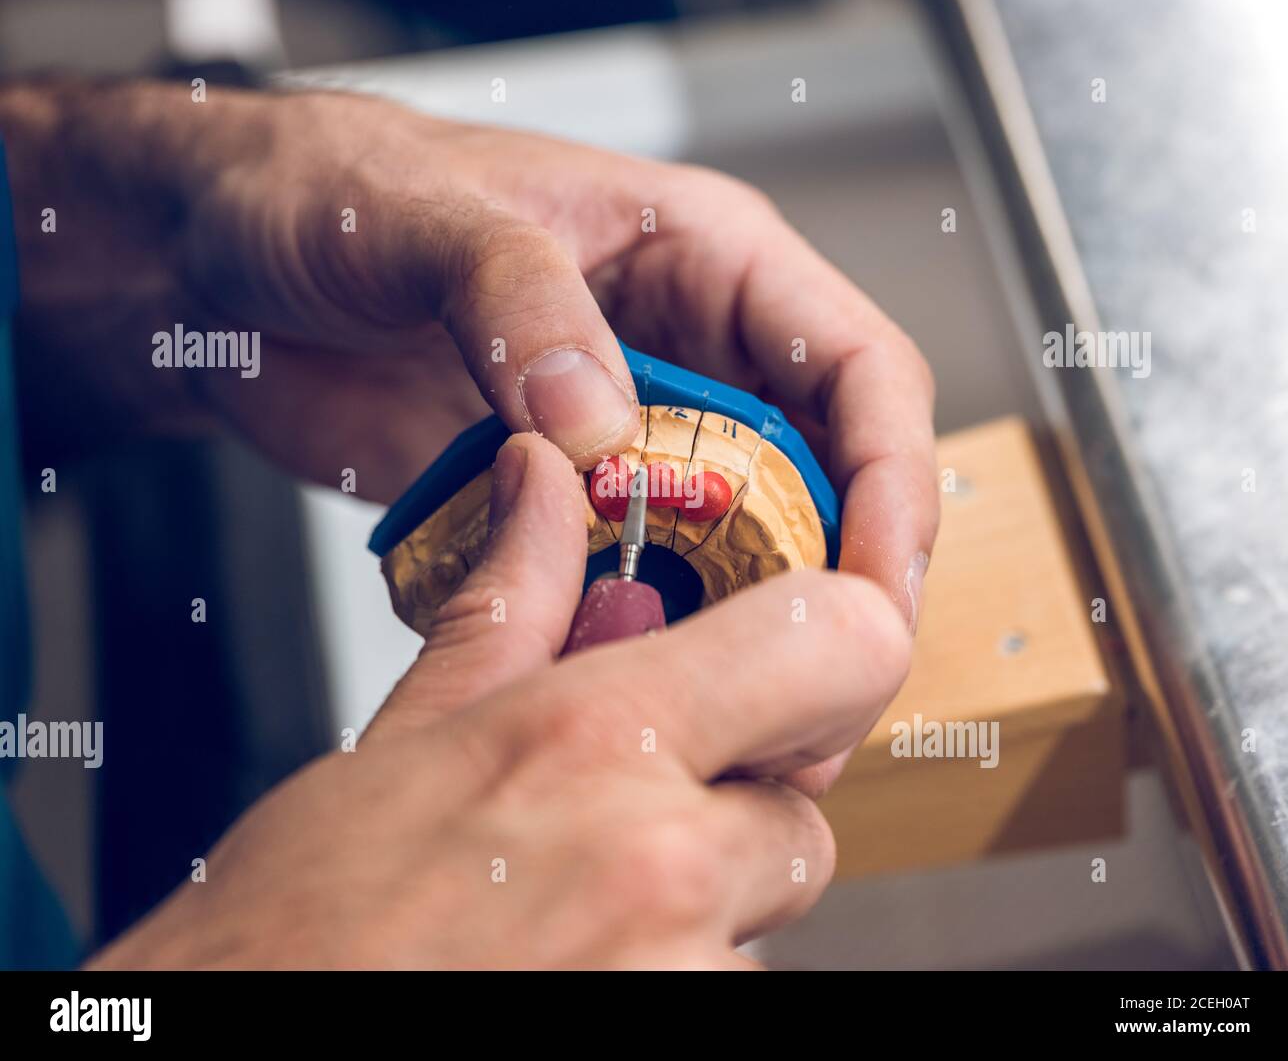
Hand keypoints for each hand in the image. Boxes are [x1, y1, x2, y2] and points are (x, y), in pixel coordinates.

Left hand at [3, 80, 935, 622]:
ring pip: (724, 552)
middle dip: (826, 591)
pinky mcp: (557, 506)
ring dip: (715, 628)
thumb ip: (521, 306)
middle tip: (812, 694)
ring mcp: (623, 442)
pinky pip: (614, 584)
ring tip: (697, 699)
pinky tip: (582, 668)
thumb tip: (598, 422)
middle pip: (817, 487)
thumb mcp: (431, 218)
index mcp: (704, 262)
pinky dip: (607, 635)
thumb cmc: (337, 190)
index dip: (893, 483)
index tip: (880, 586)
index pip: (858, 372)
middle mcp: (685, 360)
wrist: (225, 264)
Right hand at [87, 435, 910, 969]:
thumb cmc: (300, 927)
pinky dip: (669, 976)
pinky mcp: (681, 1038)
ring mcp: (681, 979)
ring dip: (694, 914)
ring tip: (570, 916)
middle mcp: (665, 867)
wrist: (248, 1042)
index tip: (800, 667)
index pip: (839, 643)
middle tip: (623, 826)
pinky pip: (726, 989)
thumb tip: (540, 482)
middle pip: (802, 820)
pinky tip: (572, 966)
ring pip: (760, 920)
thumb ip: (509, 604)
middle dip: (731, 819)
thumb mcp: (406, 741)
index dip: (838, 644)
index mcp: (594, 742)